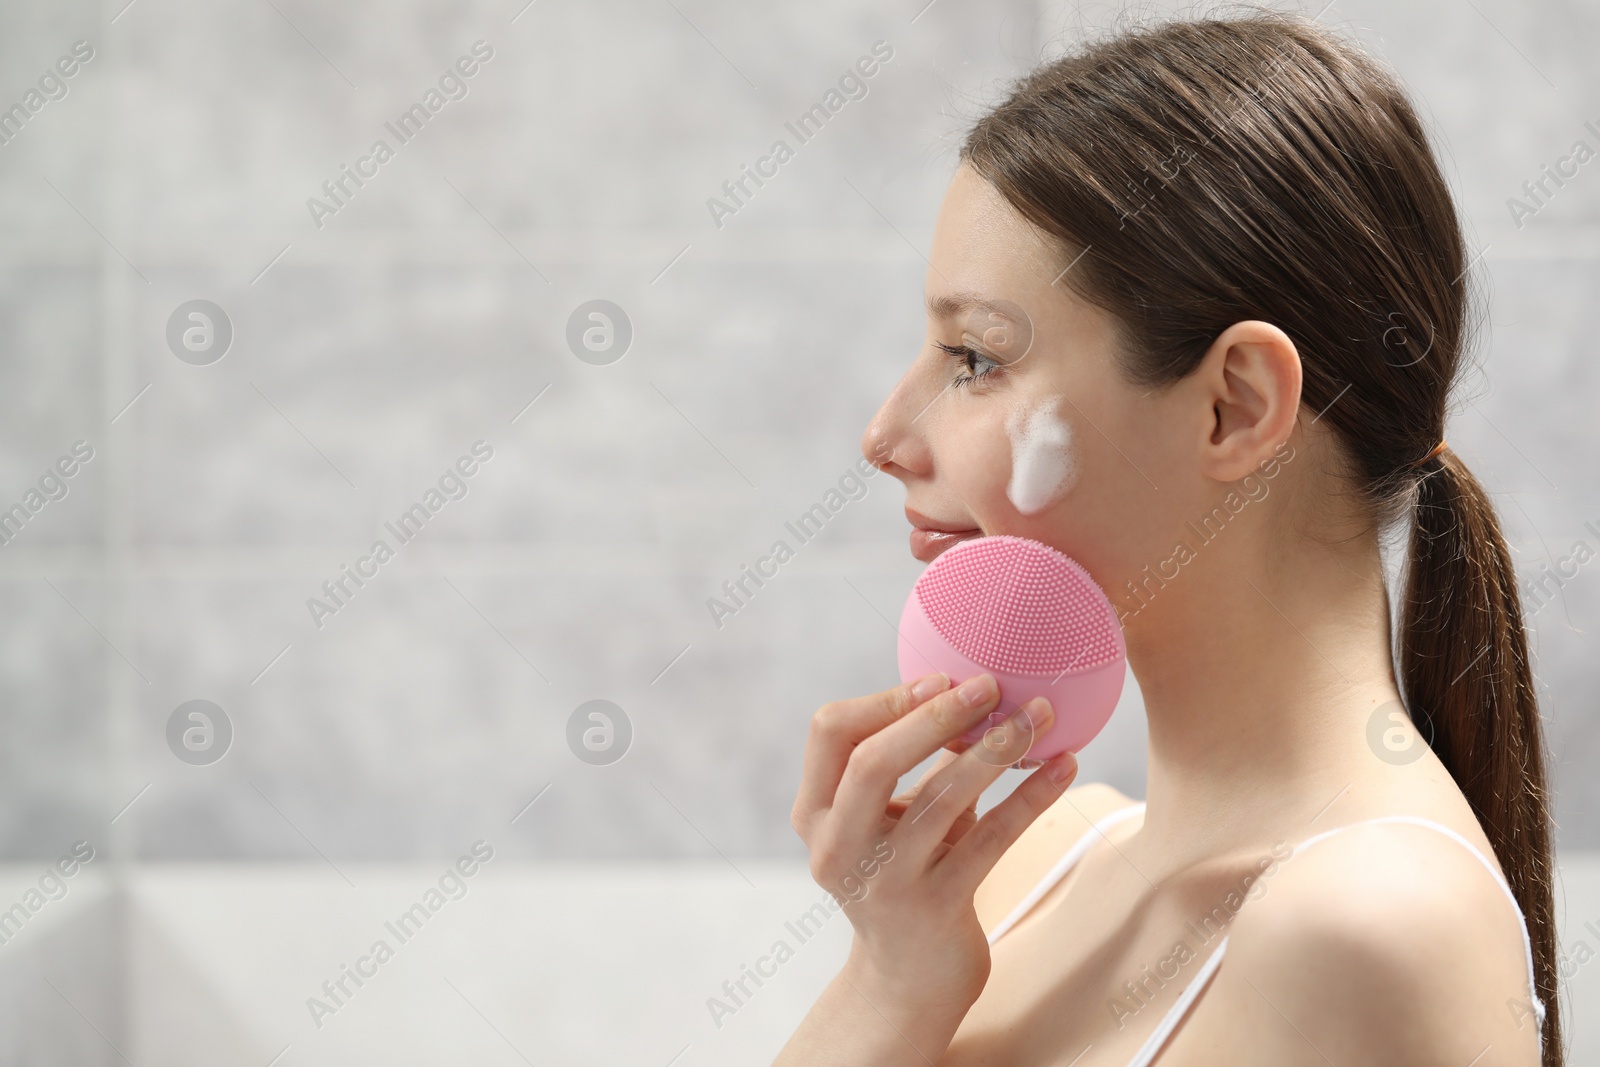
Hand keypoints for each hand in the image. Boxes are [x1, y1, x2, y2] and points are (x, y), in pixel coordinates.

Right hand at [790, 672, 1079, 1016]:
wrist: (909, 980)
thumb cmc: (905, 875)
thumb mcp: (887, 819)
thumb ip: (906, 761)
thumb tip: (965, 685)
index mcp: (814, 814)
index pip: (830, 732)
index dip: (885, 699)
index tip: (941, 680)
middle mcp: (838, 848)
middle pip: (873, 762)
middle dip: (935, 717)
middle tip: (990, 685)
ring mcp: (885, 882)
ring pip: (940, 798)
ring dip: (996, 749)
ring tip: (1039, 715)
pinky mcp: (936, 908)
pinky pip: (992, 838)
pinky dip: (1030, 796)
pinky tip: (1065, 766)